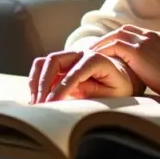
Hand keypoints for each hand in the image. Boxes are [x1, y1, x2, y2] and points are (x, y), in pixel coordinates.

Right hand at [28, 48, 142, 103]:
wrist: (124, 77)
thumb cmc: (120, 88)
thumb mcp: (114, 94)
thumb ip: (93, 92)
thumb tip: (69, 92)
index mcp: (96, 59)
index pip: (73, 73)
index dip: (60, 89)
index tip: (51, 104)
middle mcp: (80, 53)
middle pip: (53, 61)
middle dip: (44, 83)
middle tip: (40, 105)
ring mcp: (69, 57)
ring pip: (44, 61)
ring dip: (37, 81)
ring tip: (36, 102)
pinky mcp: (62, 64)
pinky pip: (43, 67)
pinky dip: (36, 80)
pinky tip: (37, 97)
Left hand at [89, 24, 159, 97]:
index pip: (138, 33)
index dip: (124, 39)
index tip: (113, 48)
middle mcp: (153, 35)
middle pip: (125, 29)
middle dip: (111, 37)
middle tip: (98, 47)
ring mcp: (145, 40)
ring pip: (117, 34)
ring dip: (103, 42)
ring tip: (91, 52)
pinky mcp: (137, 49)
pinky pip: (114, 45)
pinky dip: (104, 49)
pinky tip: (96, 57)